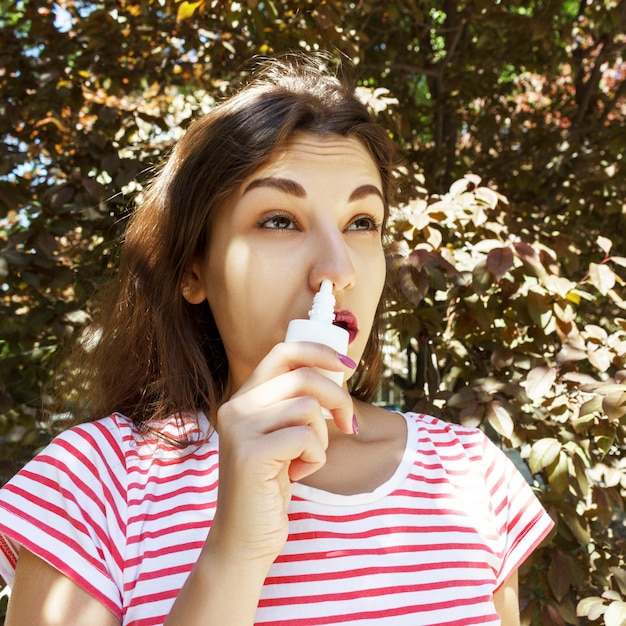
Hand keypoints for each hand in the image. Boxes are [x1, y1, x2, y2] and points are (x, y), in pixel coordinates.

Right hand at [207, 341, 354, 566]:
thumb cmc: (270, 485)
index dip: (319, 351)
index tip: (346, 365)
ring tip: (306, 458)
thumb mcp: (280, 436)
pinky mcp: (251, 453)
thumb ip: (293, 404)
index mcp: (243, 398)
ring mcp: (239, 429)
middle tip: (347, 424)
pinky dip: (315, 457)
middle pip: (303, 376)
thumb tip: (336, 370)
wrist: (244, 537)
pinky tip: (298, 473)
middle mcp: (235, 407)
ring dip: (321, 436)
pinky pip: (306, 437)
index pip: (283, 352)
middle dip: (337, 398)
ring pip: (307, 407)